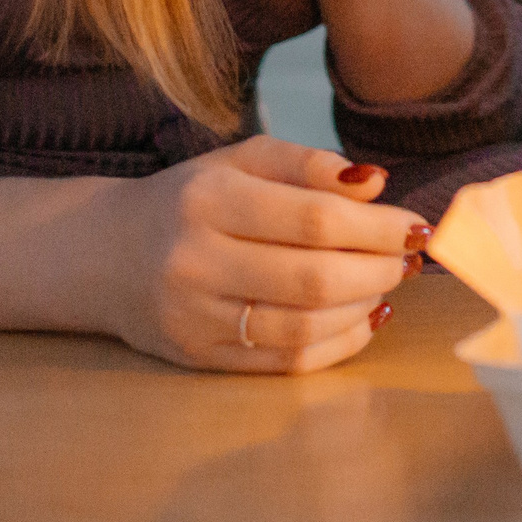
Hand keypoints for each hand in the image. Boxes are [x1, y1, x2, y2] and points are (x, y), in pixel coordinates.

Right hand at [98, 134, 428, 372]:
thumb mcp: (242, 159)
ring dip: (364, 307)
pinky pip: (285, 362)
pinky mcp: (198, 359)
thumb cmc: (192, 199)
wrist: (105, 254)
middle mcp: (196, 262)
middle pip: (314, 278)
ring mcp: (194, 318)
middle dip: (379, 269)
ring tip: (387, 284)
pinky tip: (364, 319)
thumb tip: (376, 183)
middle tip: (409, 258)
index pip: (315, 219)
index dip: (378, 226)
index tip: (416, 225)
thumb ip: (309, 164)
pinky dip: (338, 344)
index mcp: (210, 200)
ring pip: (303, 326)